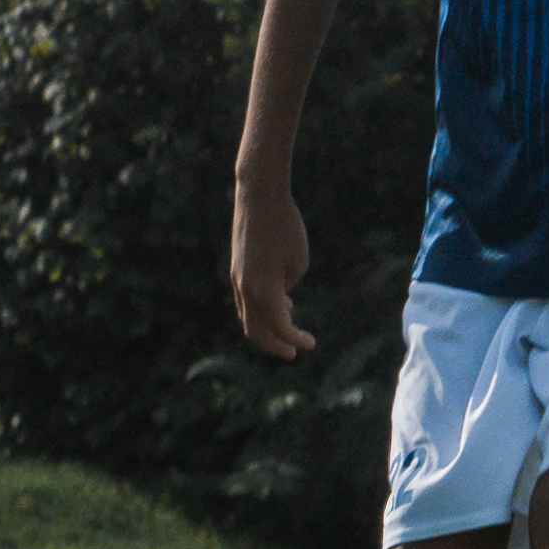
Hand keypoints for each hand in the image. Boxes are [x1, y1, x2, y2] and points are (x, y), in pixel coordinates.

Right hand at [230, 184, 313, 359]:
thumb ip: (288, 284)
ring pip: (248, 315)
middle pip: (256, 331)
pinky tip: (282, 302)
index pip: (279, 327)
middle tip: (293, 352)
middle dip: (275, 345)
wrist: (259, 196)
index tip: (311, 343)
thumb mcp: (299, 260)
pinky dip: (260, 308)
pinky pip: (246, 298)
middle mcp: (245, 288)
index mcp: (263, 290)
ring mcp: (237, 278)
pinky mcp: (237, 267)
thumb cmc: (286, 226)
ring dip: (267, 326)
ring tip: (288, 329)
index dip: (295, 339)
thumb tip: (280, 296)